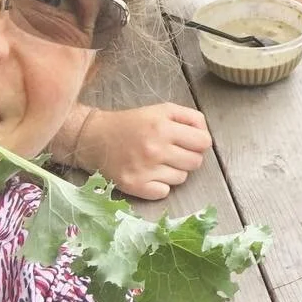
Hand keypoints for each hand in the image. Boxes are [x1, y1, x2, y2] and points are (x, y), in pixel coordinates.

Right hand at [77, 104, 211, 200]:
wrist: (94, 138)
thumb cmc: (132, 123)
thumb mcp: (162, 110)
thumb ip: (190, 118)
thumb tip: (207, 135)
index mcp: (163, 127)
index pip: (204, 142)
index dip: (200, 142)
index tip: (190, 142)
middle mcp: (155, 149)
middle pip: (196, 162)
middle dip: (189, 157)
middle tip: (174, 152)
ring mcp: (145, 170)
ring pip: (182, 178)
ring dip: (174, 170)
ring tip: (158, 161)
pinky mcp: (135, 186)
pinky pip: (165, 192)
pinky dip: (160, 185)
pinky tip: (149, 174)